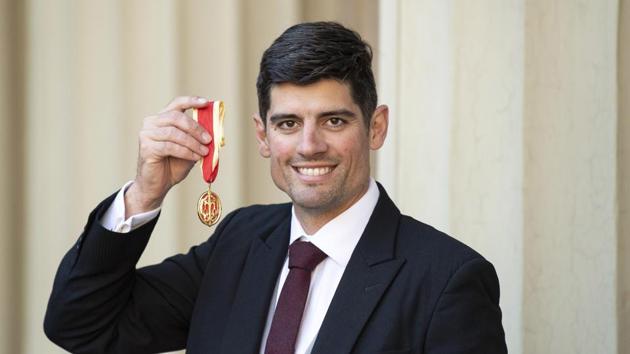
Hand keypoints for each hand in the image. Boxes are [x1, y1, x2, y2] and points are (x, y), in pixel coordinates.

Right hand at [125, 96, 211, 216]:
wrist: (157, 185)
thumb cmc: (173, 165)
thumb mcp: (189, 148)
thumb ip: (197, 138)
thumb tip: (214, 131)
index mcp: (161, 119)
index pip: (176, 104)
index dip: (191, 101)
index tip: (206, 103)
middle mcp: (151, 123)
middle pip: (177, 117)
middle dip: (196, 128)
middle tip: (209, 139)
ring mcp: (146, 134)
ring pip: (174, 133)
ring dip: (193, 142)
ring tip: (204, 151)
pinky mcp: (146, 148)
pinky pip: (170, 146)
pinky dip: (186, 151)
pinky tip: (195, 157)